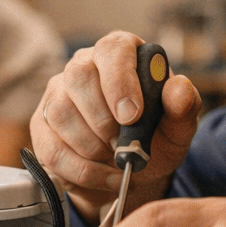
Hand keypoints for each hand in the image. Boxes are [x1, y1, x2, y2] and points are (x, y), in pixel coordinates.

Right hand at [32, 31, 201, 224]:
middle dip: (102, 118)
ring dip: (91, 147)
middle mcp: (83, 66)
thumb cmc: (155, 137)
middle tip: (122, 145)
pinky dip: (81, 170)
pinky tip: (105, 177)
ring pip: (58, 112)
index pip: (112, 50)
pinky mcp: (42, 127)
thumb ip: (183, 107)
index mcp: (121, 54)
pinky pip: (50, 148)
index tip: (132, 115)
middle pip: (77, 77)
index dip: (120, 81)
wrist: (132, 169)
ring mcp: (57, 95)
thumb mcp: (178, 127)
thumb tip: (178, 88)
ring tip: (117, 162)